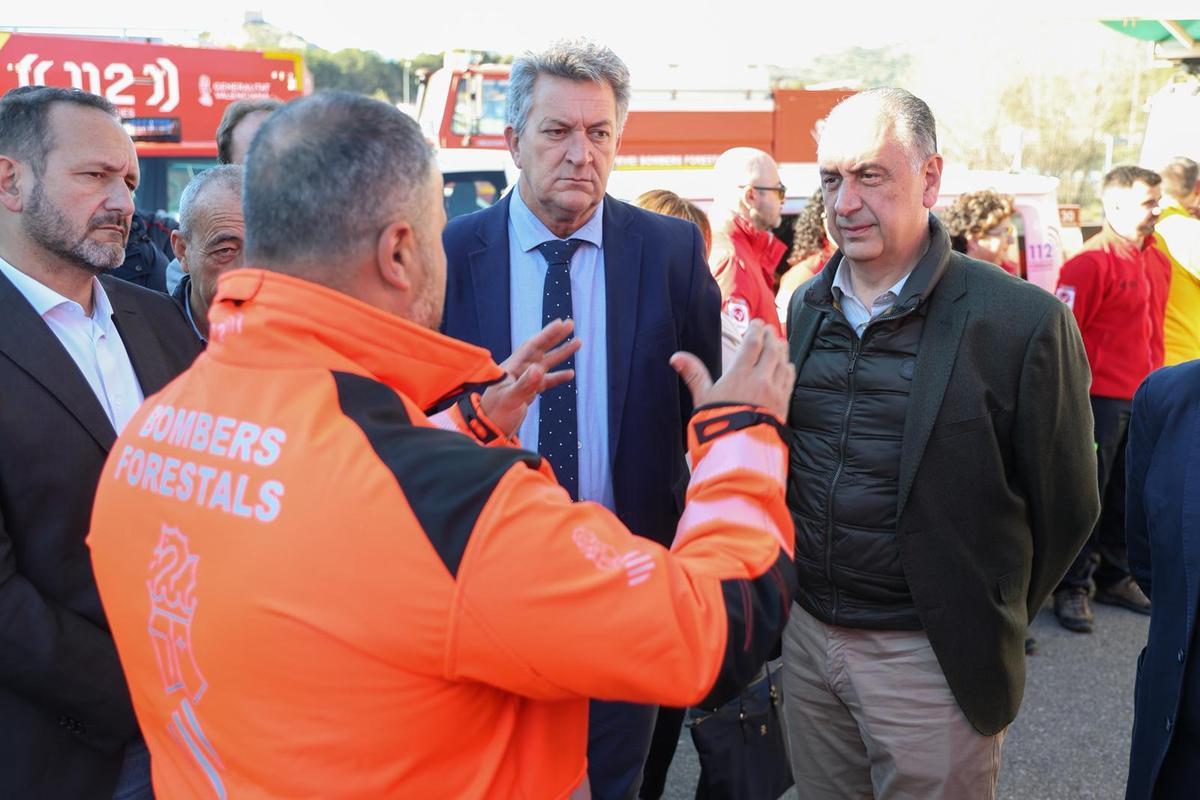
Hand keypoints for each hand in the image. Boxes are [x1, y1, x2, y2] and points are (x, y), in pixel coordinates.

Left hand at [480, 319, 581, 435]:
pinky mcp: (529, 392)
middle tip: (571, 324)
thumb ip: (524, 385)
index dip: (547, 334)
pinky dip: (558, 377)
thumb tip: (539, 369)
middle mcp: (519, 370)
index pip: (532, 346)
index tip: (560, 323)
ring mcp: (525, 380)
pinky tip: (570, 373)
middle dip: (556, 337)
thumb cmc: (495, 413)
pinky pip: (547, 381)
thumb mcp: (510, 399)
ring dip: (562, 353)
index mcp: (512, 367)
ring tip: (578, 343)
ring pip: (547, 363)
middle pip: (541, 349)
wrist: (490, 429)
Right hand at [670, 320, 793, 419]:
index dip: (756, 330)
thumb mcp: (702, 399)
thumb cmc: (717, 425)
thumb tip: (676, 357)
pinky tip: (786, 365)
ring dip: (781, 349)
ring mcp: (775, 392)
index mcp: (740, 375)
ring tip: (778, 342)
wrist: (739, 452)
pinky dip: (788, 367)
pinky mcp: (783, 404)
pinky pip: (789, 379)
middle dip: (770, 336)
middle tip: (767, 329)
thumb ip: (694, 374)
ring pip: (783, 362)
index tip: (756, 323)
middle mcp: (761, 380)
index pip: (752, 344)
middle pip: (771, 349)